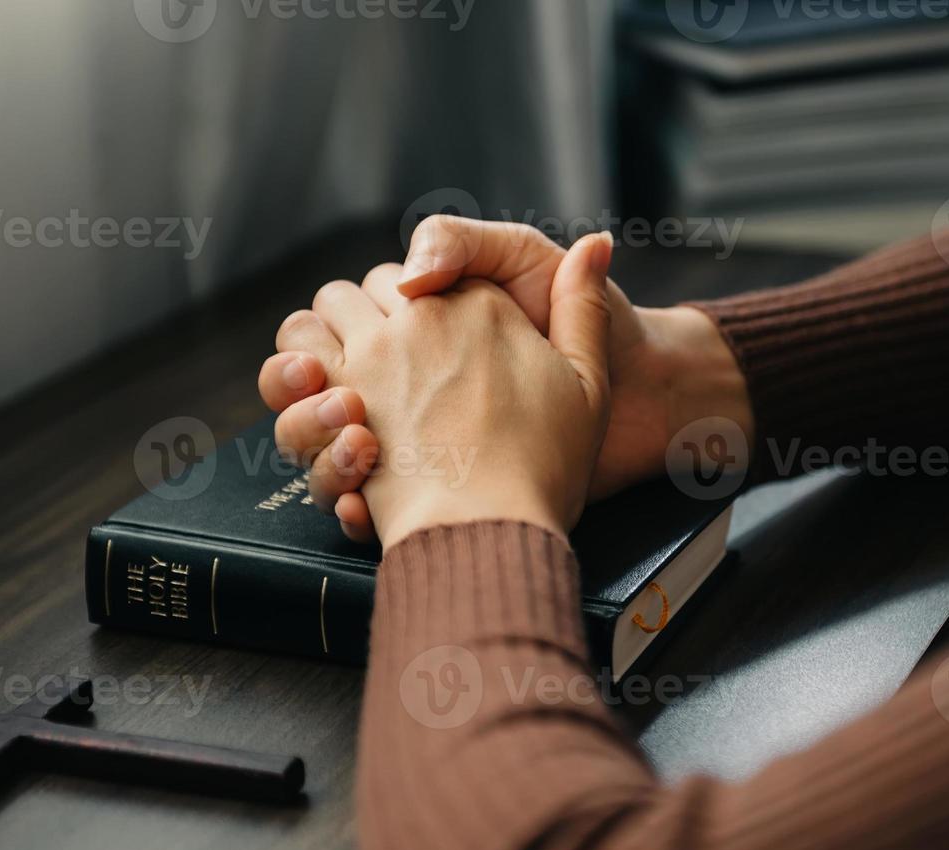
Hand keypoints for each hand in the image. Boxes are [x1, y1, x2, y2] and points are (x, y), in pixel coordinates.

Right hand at [260, 218, 754, 540]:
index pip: (331, 319)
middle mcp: (400, 381)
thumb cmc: (601, 329)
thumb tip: (410, 272)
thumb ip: (466, 246)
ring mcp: (410, 442)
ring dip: (310, 440)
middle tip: (343, 398)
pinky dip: (350, 504)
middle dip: (298, 388)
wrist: (650, 405)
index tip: (342, 342)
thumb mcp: (531, 264)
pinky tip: (368, 505)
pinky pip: (357, 503)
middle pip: (300, 382)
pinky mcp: (432, 495)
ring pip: (310, 442)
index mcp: (419, 324)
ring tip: (360, 443)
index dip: (326, 330)